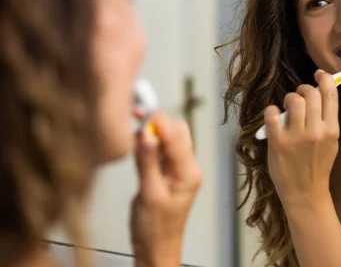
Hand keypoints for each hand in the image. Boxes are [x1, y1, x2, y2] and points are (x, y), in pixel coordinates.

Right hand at [129, 111, 202, 266]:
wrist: (156, 248)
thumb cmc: (155, 229)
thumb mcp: (149, 194)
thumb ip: (147, 162)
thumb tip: (146, 134)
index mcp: (189, 173)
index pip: (177, 137)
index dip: (159, 121)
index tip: (142, 111)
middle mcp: (188, 168)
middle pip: (177, 132)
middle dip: (157, 122)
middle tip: (135, 116)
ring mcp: (179, 170)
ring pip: (168, 139)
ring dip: (152, 132)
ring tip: (133, 132)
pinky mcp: (168, 173)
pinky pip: (161, 150)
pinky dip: (148, 144)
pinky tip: (136, 145)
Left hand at [264, 70, 339, 207]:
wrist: (305, 193)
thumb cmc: (317, 165)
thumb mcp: (331, 142)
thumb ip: (326, 120)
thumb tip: (318, 92)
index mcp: (331, 129)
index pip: (330, 93)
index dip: (324, 78)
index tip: (318, 74)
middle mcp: (316, 131)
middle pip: (310, 92)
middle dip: (303, 90)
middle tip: (299, 99)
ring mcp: (296, 137)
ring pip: (292, 99)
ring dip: (288, 99)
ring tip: (286, 109)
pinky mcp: (278, 142)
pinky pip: (272, 114)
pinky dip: (271, 111)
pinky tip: (273, 118)